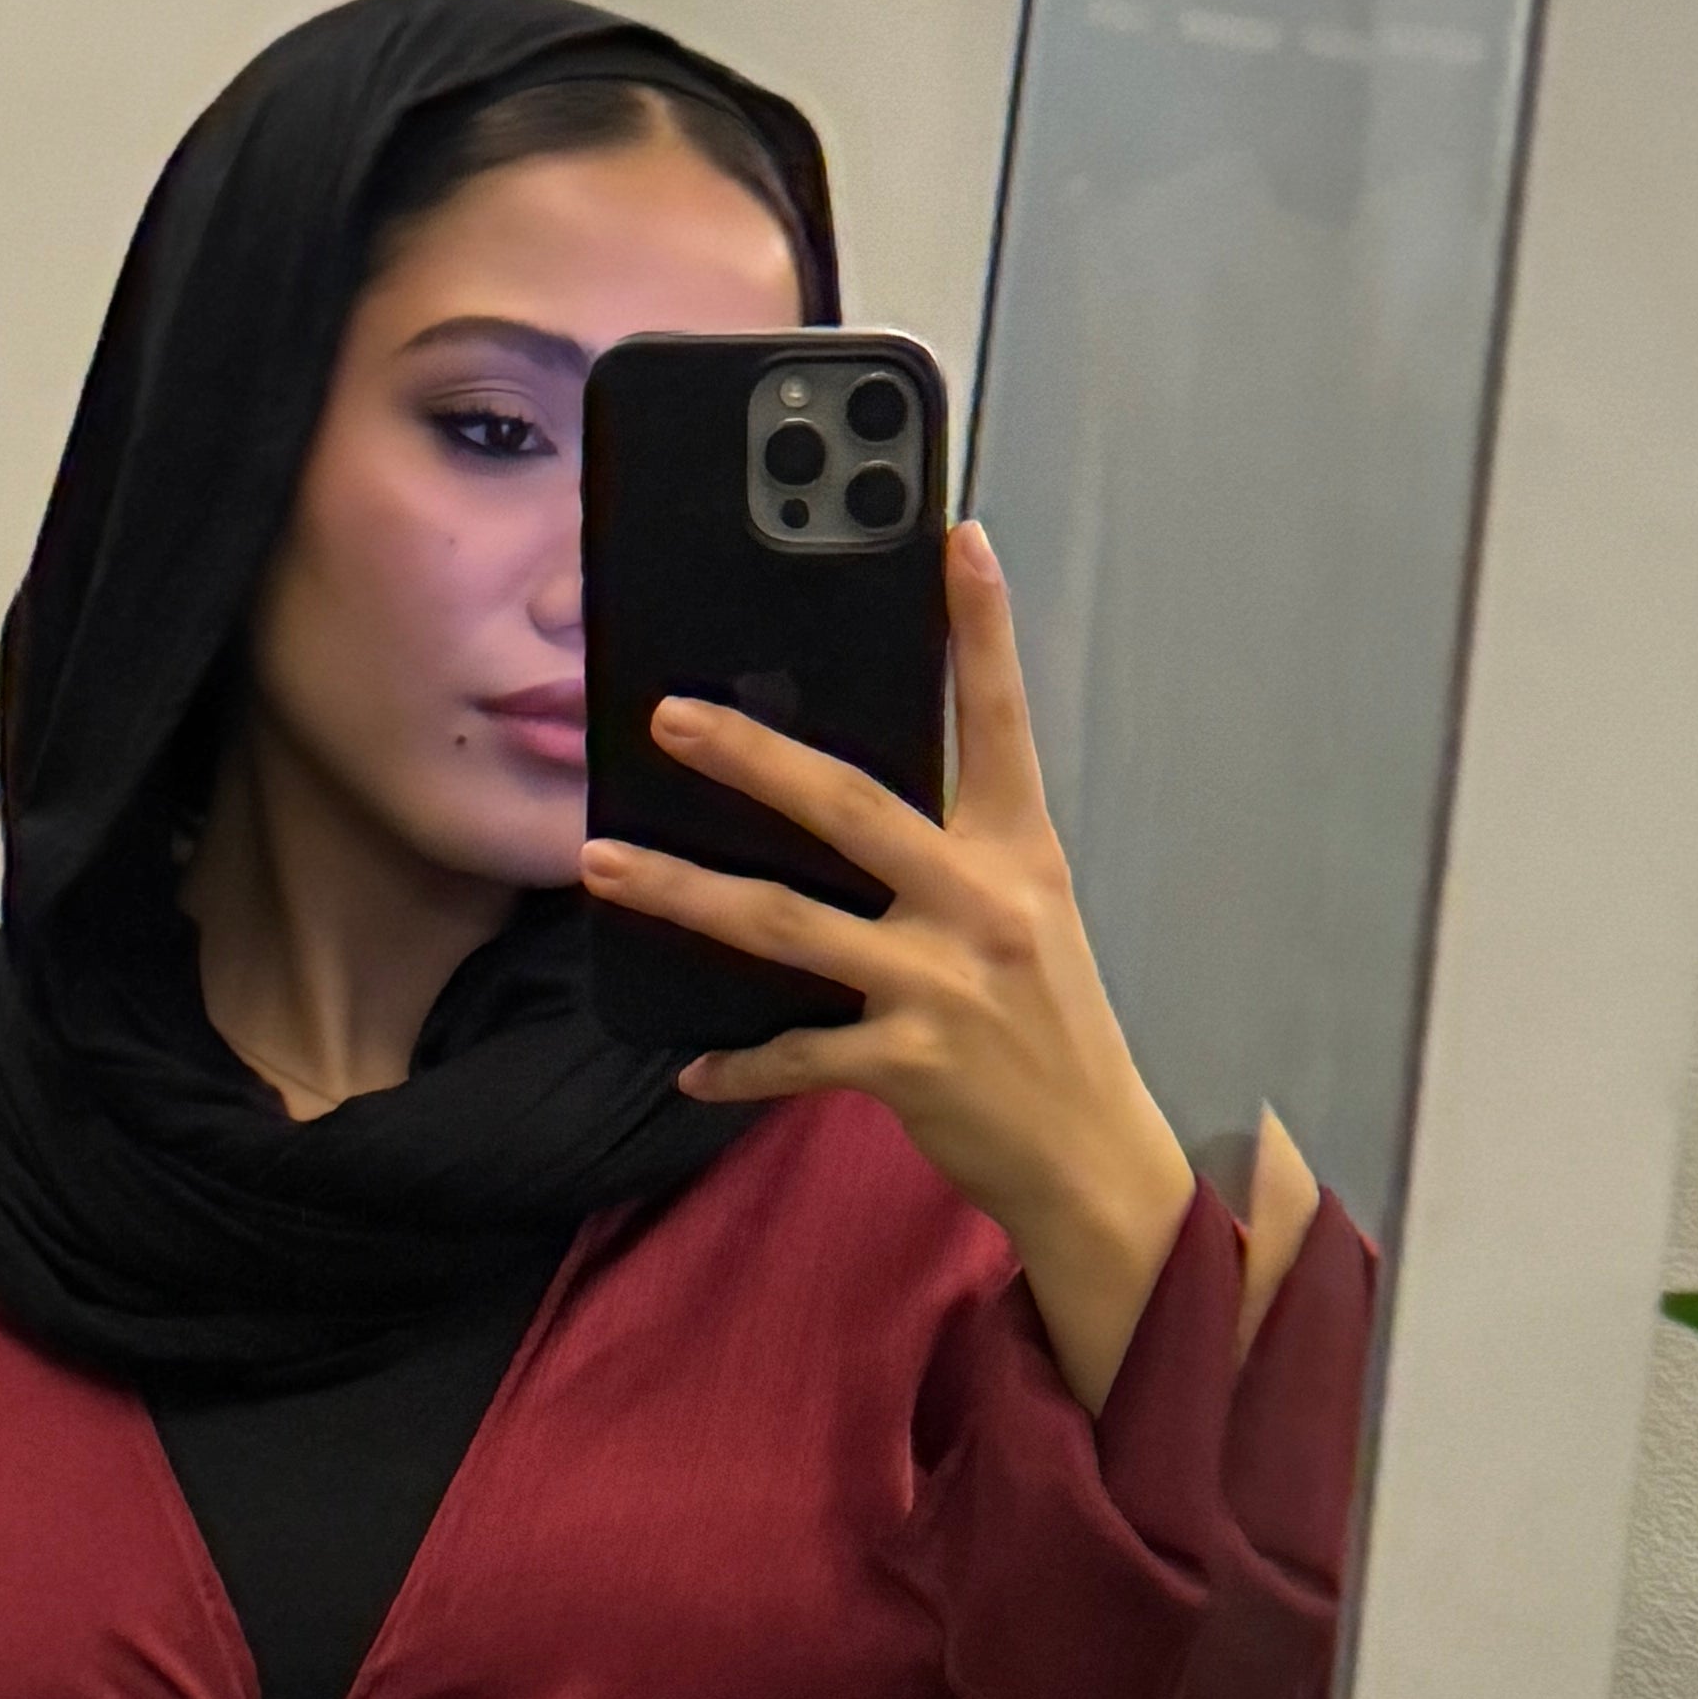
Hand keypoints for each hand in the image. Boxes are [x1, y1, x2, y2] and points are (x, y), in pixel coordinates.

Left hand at [577, 526, 1193, 1407]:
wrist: (1093, 1160)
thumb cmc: (1048, 1030)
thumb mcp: (1026, 919)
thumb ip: (952, 855)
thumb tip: (840, 805)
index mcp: (1019, 854)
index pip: (1000, 722)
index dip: (981, 629)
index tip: (955, 538)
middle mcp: (982, 905)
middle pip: (850, 807)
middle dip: (751, 758)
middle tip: (670, 717)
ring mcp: (942, 985)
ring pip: (786, 924)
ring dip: (683, 894)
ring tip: (605, 866)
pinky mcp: (909, 1064)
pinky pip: (795, 1051)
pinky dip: (736, 1062)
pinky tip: (690, 1066)